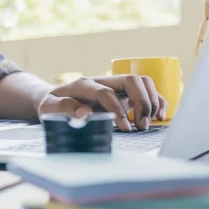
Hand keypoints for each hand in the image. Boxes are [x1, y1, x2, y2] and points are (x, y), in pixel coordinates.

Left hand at [38, 75, 166, 130]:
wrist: (53, 98)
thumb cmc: (51, 104)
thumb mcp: (49, 107)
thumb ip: (65, 109)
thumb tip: (85, 114)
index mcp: (84, 85)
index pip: (106, 93)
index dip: (117, 110)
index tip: (125, 128)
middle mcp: (102, 81)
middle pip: (131, 80)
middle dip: (141, 102)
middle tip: (141, 126)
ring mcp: (114, 86)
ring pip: (142, 82)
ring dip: (151, 101)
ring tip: (148, 124)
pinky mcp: (122, 93)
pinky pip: (146, 90)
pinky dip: (157, 100)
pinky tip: (160, 116)